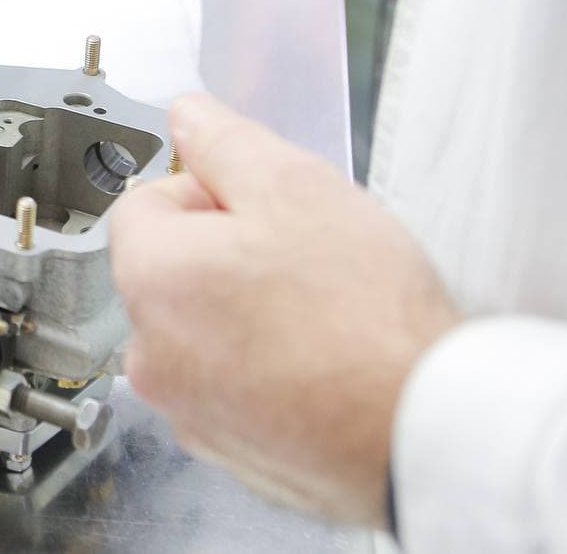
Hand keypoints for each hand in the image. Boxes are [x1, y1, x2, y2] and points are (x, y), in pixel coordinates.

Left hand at [109, 93, 460, 526]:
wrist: (421, 430)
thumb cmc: (364, 316)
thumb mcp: (294, 186)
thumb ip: (224, 142)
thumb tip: (186, 116)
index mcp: (149, 279)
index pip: (144, 204)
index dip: (206, 191)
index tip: (260, 205)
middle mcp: (148, 352)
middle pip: (170, 270)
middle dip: (224, 252)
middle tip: (299, 256)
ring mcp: (184, 408)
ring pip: (201, 330)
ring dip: (242, 311)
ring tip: (316, 313)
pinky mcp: (226, 450)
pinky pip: (229, 385)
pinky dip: (262, 369)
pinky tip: (319, 362)